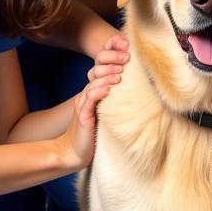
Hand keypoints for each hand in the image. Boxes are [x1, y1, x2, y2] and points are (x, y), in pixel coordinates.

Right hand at [61, 37, 127, 169]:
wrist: (73, 153)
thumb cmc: (93, 136)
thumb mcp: (105, 116)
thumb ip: (115, 105)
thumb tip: (138, 98)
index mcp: (92, 96)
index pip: (101, 75)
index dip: (111, 65)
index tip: (126, 58)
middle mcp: (85, 97)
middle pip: (97, 76)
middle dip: (111, 66)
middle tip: (125, 60)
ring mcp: (82, 106)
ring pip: (93, 85)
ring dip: (106, 78)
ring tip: (120, 74)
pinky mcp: (82, 117)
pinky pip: (89, 100)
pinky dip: (98, 92)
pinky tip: (109, 89)